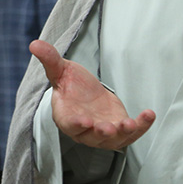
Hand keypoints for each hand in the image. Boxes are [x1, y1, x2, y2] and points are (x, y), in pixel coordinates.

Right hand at [29, 39, 155, 149]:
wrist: (86, 94)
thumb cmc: (70, 84)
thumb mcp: (60, 70)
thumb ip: (50, 59)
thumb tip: (34, 44)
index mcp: (67, 117)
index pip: (71, 124)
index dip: (77, 124)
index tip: (85, 121)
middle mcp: (85, 130)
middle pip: (93, 137)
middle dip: (102, 133)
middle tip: (108, 128)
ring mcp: (104, 132)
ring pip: (114, 140)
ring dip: (124, 133)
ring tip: (132, 123)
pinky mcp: (120, 129)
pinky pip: (132, 133)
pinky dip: (141, 126)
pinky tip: (149, 114)